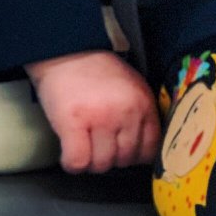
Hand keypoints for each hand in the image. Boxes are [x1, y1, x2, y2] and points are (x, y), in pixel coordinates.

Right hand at [25, 49, 159, 172]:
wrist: (66, 51)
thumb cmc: (96, 71)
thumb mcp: (131, 88)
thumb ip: (139, 114)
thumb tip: (141, 150)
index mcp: (143, 104)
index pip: (149, 150)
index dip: (134, 158)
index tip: (123, 155)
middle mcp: (126, 112)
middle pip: (124, 160)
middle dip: (110, 160)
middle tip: (98, 148)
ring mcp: (100, 118)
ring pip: (101, 164)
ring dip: (90, 163)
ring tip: (84, 149)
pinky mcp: (74, 122)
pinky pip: (78, 161)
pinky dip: (72, 164)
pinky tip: (70, 155)